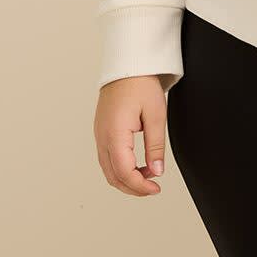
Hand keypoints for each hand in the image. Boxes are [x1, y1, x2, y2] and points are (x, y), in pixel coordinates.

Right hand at [93, 76, 167, 195]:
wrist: (127, 66)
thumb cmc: (141, 85)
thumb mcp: (156, 115)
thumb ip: (156, 146)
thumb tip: (157, 170)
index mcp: (114, 134)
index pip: (124, 172)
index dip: (140, 186)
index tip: (155, 189)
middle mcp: (102, 137)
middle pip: (113, 176)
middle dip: (133, 187)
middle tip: (153, 188)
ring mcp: (99, 135)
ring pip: (108, 169)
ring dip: (127, 178)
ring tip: (149, 174)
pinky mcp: (102, 132)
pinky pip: (107, 158)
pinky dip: (121, 168)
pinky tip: (138, 164)